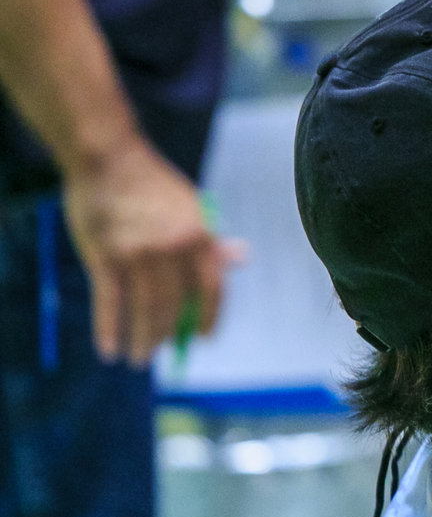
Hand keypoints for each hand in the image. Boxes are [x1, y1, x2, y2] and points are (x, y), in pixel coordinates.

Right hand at [61, 140, 224, 363]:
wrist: (108, 156)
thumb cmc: (152, 183)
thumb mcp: (191, 207)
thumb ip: (210, 238)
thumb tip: (241, 257)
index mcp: (200, 237)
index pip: (211, 290)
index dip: (208, 318)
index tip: (203, 339)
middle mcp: (173, 249)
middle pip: (175, 306)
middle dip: (169, 336)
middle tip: (160, 354)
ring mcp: (138, 254)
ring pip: (145, 309)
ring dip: (142, 340)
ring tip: (138, 359)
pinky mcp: (104, 255)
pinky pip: (109, 302)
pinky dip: (109, 329)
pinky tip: (109, 350)